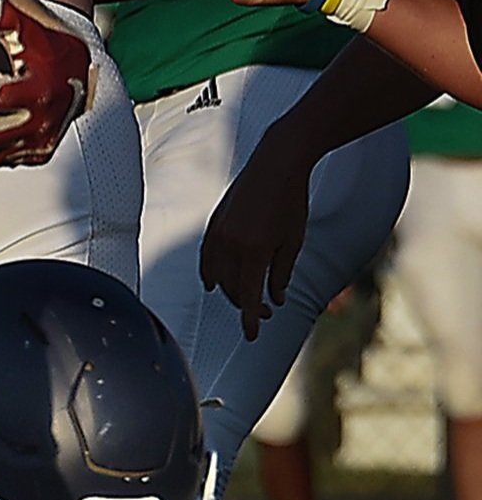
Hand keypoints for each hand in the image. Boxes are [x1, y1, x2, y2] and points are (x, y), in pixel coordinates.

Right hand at [200, 128, 316, 340]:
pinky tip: (214, 282)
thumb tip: (274, 298)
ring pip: (216, 275)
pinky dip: (210, 273)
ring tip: (245, 297)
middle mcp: (230, 245)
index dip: (250, 319)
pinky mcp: (213, 224)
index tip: (253, 335)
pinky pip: (206, 258)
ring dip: (229, 290)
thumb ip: (281, 273)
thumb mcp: (293, 241)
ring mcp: (218, 234)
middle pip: (230, 288)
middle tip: (265, 311)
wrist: (276, 165)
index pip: (247, 295)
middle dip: (246, 304)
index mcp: (254, 251)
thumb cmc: (291, 202)